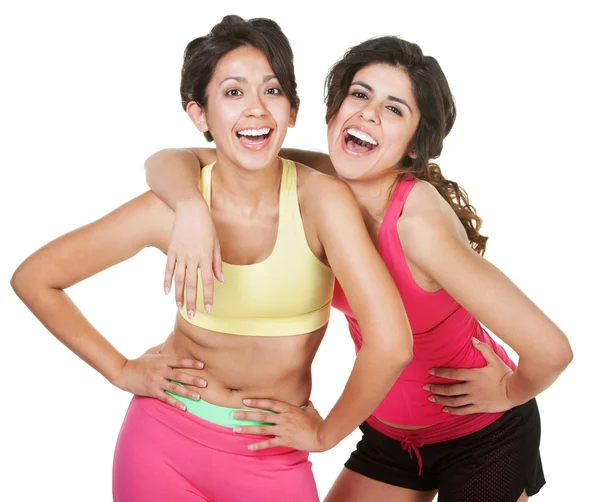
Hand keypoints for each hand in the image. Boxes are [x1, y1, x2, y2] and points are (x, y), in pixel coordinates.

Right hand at [112, 345, 206, 410]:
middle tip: (205, 383)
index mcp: (162, 360)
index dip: (191, 363)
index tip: (202, 365)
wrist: (124, 373)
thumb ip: (164, 349)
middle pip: (180, 375)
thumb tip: (174, 339)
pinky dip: (175, 403)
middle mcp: (161, 371)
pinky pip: (166, 398)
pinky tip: (184, 407)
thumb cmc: (140, 362)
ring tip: (198, 396)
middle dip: (193, 379)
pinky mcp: (152, 391)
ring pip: (175, 388)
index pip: (180, 361)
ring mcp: (156, 382)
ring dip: (187, 393)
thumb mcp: (152, 352)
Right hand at [164, 199, 222, 317]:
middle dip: (192, 301)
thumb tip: (221, 280)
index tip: (208, 309)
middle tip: (191, 315)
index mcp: (205, 257)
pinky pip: (168, 269)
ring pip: (179, 279)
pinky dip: (167, 281)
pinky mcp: (171, 250)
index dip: (208, 296)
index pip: (208, 282)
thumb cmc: (206, 226)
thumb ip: (217, 263)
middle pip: (191, 284)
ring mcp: (180, 254)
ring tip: (179, 307)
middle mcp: (192, 258)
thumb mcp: (216, 244)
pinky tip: (167, 292)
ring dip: (179, 295)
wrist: (190, 209)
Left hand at [231, 399, 329, 451]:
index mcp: (289, 409)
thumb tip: (307, 401)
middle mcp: (283, 418)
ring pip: (262, 428)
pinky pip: (269, 443)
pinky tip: (249, 447)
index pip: (269, 403)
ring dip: (247, 429)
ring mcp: (283, 429)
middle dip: (246, 414)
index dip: (256, 401)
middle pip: (261, 415)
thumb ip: (306, 405)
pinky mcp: (285, 440)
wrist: (322, 435)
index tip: (244, 401)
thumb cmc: (318, 422)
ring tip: (235, 429)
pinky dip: (259, 445)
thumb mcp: (311, 409)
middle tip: (233, 414)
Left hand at [425, 337, 515, 414]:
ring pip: (454, 401)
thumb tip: (473, 339)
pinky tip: (444, 409)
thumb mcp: (495, 359)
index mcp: (474, 375)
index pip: (453, 373)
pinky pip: (463, 410)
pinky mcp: (479, 408)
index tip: (430, 371)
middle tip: (425, 386)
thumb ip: (483, 349)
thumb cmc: (505, 373)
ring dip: (441, 399)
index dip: (440, 372)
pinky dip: (453, 411)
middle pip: (450, 389)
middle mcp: (472, 388)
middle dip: (436, 387)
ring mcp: (475, 399)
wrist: (515, 391)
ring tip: (431, 398)